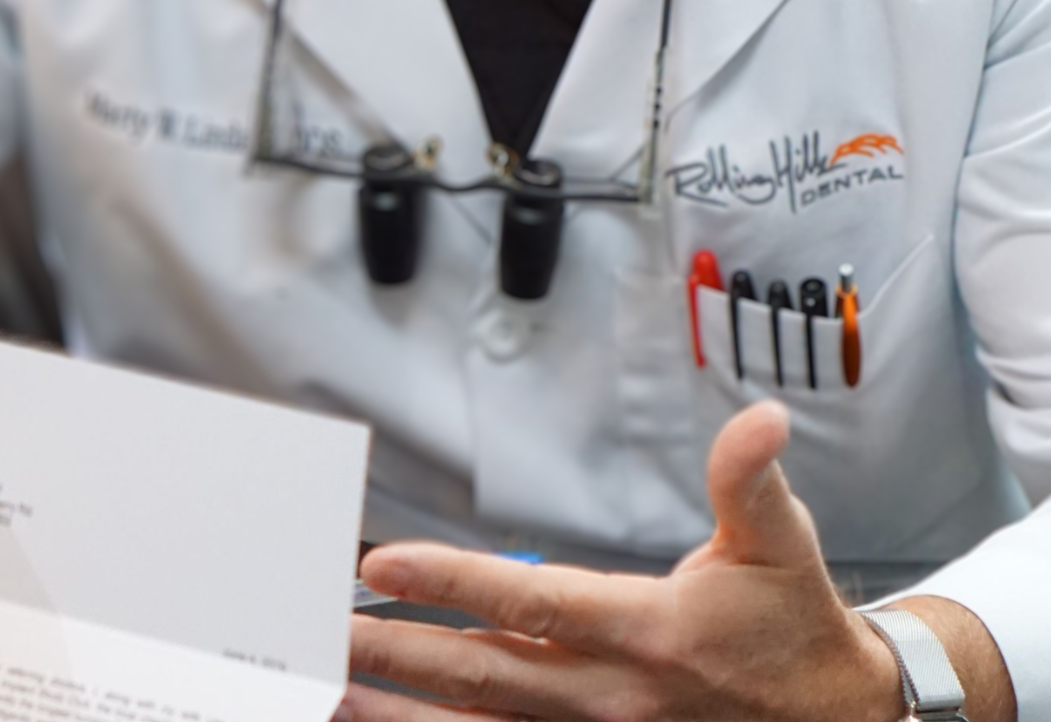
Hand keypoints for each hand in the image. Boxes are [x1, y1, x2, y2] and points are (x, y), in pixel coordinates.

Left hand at [346, 402, 1009, 721]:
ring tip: (333, 688)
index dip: (453, 581)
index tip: (380, 563)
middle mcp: (611, 696)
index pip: (531, 602)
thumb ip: (752, 480)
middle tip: (319, 627)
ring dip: (404, 712)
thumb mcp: (782, 543)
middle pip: (485, 673)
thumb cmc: (794, 625)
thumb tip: (761, 419)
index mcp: (647, 630)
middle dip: (396, 650)